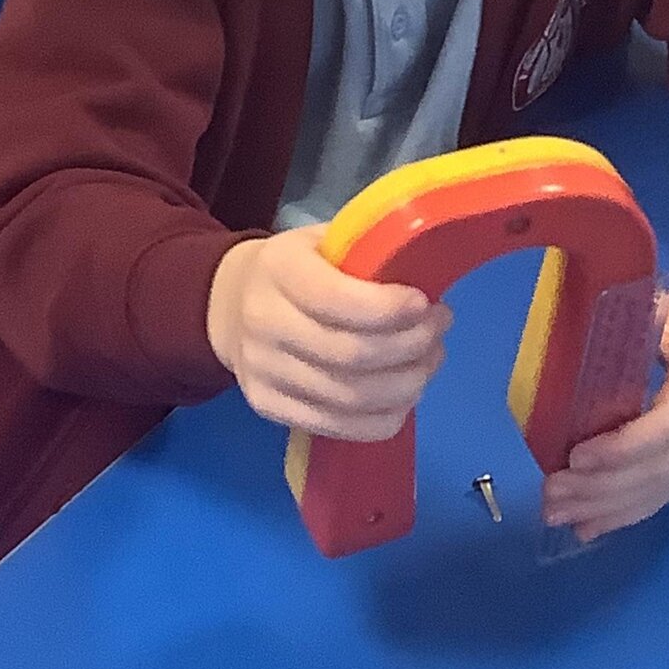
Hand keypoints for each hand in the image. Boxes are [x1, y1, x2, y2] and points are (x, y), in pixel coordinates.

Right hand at [208, 227, 448, 441]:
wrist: (229, 304)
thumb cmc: (296, 267)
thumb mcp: (323, 241)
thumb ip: (368, 254)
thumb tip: (430, 274)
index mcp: (278, 269)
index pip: (335, 299)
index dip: (388, 308)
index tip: (425, 303)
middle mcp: (263, 323)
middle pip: (350, 355)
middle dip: (410, 346)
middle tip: (438, 329)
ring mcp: (262, 372)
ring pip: (349, 398)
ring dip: (406, 384)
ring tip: (430, 360)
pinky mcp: (268, 408)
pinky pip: (339, 428)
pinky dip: (385, 417)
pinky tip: (406, 394)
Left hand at [542, 286, 668, 543]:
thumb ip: (633, 319)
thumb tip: (572, 327)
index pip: (668, 427)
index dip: (622, 447)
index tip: (576, 455)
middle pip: (660, 468)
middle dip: (603, 486)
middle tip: (551, 492)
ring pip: (660, 491)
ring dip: (606, 508)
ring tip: (557, 512)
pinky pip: (665, 498)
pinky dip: (625, 515)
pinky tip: (588, 526)